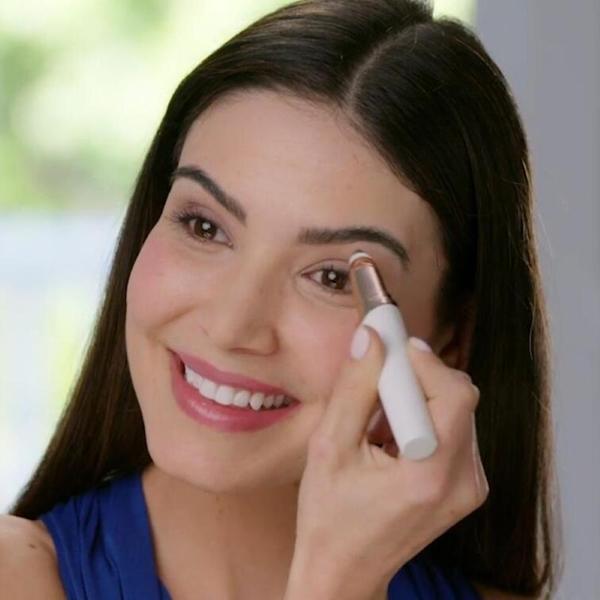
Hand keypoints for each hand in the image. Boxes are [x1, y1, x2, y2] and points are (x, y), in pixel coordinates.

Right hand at [284, 326, 488, 599]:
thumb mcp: (328, 448)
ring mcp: (471, 486)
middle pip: (458, 396)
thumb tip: (370, 339)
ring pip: (457, 408)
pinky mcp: (468, 486)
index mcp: (429, 475)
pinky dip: (424, 417)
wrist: (346, 572)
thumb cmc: (330, 518)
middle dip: (416, 376)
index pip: (453, 393)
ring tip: (377, 420)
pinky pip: (455, 428)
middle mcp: (464, 481)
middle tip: (374, 379)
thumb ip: (353, 389)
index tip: (387, 342)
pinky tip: (391, 436)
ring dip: (418, 397)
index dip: (420, 360)